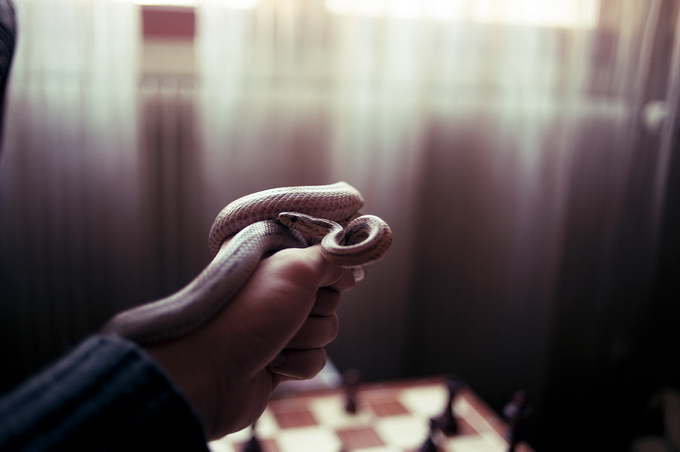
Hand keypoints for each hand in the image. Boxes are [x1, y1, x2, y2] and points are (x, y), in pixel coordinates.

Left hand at [146, 245, 354, 439]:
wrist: (209, 371)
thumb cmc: (247, 313)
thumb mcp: (295, 269)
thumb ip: (329, 259)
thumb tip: (351, 267)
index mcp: (276, 265)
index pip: (324, 264)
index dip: (327, 275)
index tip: (318, 280)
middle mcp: (277, 294)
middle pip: (330, 301)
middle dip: (314, 312)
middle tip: (286, 313)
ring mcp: (277, 329)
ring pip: (326, 332)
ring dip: (304, 339)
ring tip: (272, 341)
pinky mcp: (280, 362)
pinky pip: (314, 361)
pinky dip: (297, 364)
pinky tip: (272, 364)